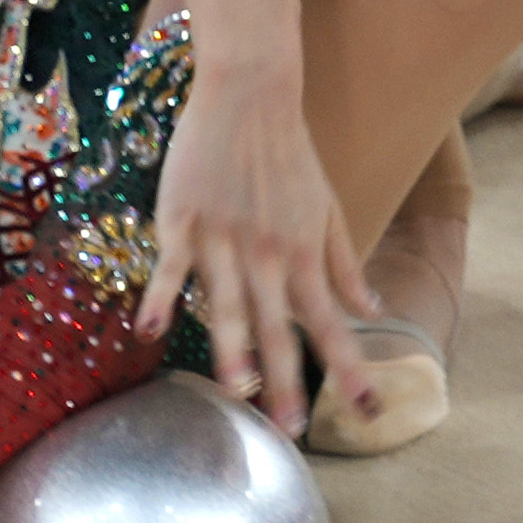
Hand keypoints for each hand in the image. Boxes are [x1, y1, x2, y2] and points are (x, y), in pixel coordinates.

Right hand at [131, 39, 381, 435]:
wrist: (251, 93)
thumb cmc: (290, 154)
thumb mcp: (329, 209)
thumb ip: (346, 265)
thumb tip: (373, 309)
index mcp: (305, 253)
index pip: (332, 322)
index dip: (349, 366)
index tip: (369, 410)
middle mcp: (269, 253)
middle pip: (278, 326)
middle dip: (287, 379)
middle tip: (292, 429)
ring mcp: (224, 237)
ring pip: (228, 301)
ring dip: (232, 347)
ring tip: (236, 390)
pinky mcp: (184, 218)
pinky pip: (172, 263)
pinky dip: (161, 294)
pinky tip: (149, 329)